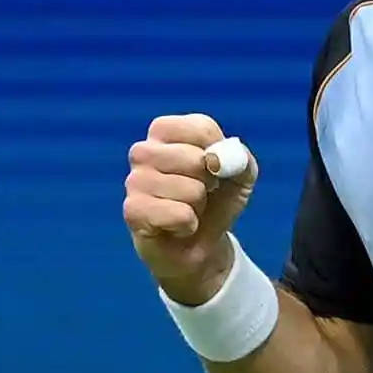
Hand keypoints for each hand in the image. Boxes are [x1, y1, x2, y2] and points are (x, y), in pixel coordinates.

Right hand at [123, 113, 256, 302]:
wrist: (201, 245)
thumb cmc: (216, 201)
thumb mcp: (240, 175)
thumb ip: (239, 158)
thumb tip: (216, 159)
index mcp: (166, 132)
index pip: (201, 127)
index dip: (219, 151)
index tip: (217, 167)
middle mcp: (144, 151)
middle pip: (193, 158)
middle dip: (209, 182)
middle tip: (202, 192)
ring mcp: (134, 180)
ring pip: (188, 189)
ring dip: (199, 205)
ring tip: (189, 209)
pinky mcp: (132, 210)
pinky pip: (177, 215)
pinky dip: (188, 225)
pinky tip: (178, 227)